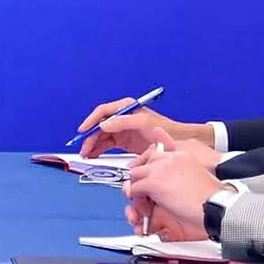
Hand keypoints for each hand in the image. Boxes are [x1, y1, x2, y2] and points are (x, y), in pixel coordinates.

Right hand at [79, 105, 212, 156]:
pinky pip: (106, 144)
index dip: (91, 121)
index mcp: (126, 108)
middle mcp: (122, 118)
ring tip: (86, 155)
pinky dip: (99, 149)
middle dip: (90, 137)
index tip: (83, 131)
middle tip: (84, 149)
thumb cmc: (165, 130)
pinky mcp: (125, 142)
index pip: (103, 112)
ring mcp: (123, 130)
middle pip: (99, 126)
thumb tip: (103, 125)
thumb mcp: (144, 123)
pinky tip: (93, 156)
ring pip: (101, 136)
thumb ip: (123, 122)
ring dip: (92, 145)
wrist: (179, 144)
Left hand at [123, 145, 223, 233]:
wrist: (217, 206)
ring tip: (146, 203)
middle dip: (142, 178)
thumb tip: (168, 182)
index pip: (157, 154)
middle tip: (146, 193)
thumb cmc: (213, 198)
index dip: (151, 169)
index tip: (149, 178)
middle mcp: (170, 158)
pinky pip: (134, 189)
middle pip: (144, 163)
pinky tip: (147, 209)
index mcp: (182, 155)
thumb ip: (180, 174)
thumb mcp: (197, 179)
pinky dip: (137, 200)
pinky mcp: (154, 183)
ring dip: (138, 190)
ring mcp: (160, 169)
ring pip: (135, 175)